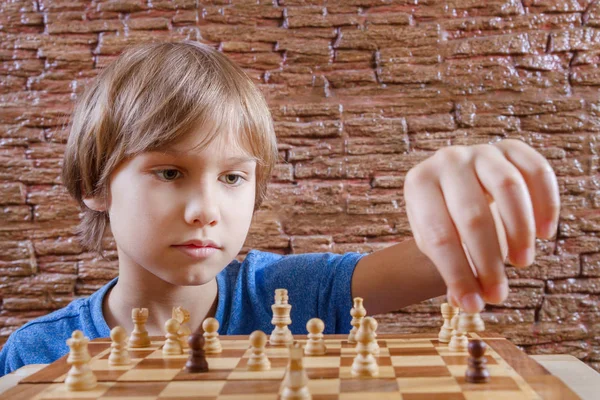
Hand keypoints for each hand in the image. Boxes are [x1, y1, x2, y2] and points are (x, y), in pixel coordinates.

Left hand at [403, 139, 559, 312]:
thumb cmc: (443, 221)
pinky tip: (544, 233)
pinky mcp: (511, 148)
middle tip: (498, 294)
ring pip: (508, 188)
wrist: (453, 189)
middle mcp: (447, 160)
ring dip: (519, 231)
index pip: (438, 234)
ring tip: (521, 263)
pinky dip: (546, 202)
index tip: (472, 305)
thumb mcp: (435, 244)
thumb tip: (466, 302)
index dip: (457, 274)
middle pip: (472, 215)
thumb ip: (449, 269)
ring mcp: (480, 151)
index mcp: (419, 183)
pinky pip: (536, 170)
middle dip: (487, 261)